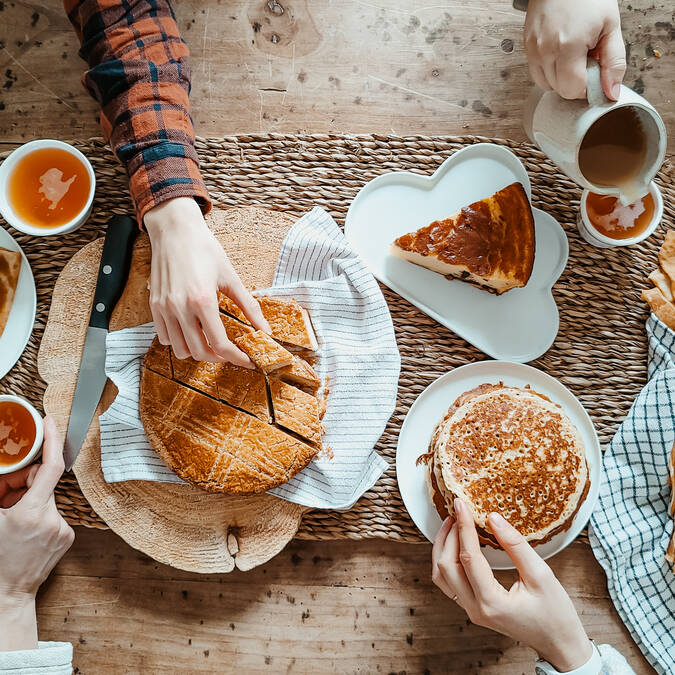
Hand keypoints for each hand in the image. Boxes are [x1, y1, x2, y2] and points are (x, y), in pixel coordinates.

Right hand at [0, 417, 74, 650]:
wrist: (9, 593)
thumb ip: (0, 490)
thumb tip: (5, 474)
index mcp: (32, 512)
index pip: (51, 467)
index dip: (52, 441)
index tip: (52, 422)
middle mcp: (53, 519)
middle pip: (44, 483)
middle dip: (25, 481)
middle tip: (5, 491)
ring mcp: (63, 529)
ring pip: (47, 499)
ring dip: (32, 500)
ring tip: (12, 517)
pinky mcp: (68, 536)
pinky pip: (54, 514)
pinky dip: (40, 513)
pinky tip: (26, 529)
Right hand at [144, 197, 270, 365]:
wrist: (175, 229)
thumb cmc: (204, 249)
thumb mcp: (231, 277)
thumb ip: (249, 306)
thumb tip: (265, 329)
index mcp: (202, 301)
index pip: (219, 344)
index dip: (236, 358)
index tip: (247, 361)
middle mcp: (180, 308)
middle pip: (199, 352)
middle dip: (219, 358)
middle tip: (231, 353)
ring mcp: (164, 308)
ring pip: (179, 349)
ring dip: (197, 352)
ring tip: (211, 343)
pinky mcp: (154, 305)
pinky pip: (164, 337)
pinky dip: (179, 342)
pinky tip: (192, 332)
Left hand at [432, 499, 592, 671]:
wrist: (560, 644)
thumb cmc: (556, 614)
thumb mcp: (541, 575)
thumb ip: (516, 545)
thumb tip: (493, 517)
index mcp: (491, 602)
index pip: (468, 557)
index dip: (463, 527)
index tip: (461, 504)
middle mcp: (475, 609)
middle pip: (447, 566)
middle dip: (449, 534)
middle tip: (457, 510)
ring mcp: (471, 611)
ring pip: (441, 576)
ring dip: (442, 547)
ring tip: (452, 523)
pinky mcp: (472, 608)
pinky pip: (448, 582)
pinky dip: (446, 560)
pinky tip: (455, 543)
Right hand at [524, 0, 625, 100]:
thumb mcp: (611, 26)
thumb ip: (614, 62)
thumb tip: (611, 92)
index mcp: (568, 45)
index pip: (573, 89)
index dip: (587, 87)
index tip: (594, 74)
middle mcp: (545, 50)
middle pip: (559, 90)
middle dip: (575, 82)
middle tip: (585, 61)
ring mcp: (533, 50)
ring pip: (546, 85)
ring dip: (561, 78)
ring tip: (572, 57)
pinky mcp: (526, 47)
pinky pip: (537, 73)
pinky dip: (550, 71)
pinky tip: (560, 55)